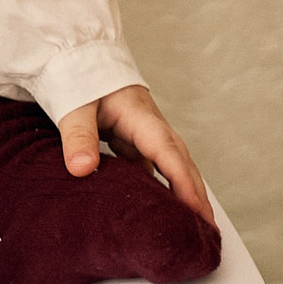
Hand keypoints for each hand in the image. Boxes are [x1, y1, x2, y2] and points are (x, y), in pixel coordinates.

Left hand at [56, 84, 212, 222]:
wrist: (73, 52)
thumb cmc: (77, 73)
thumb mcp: (74, 104)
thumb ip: (78, 136)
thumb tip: (81, 169)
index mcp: (140, 115)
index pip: (168, 153)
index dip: (183, 185)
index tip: (198, 213)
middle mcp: (149, 125)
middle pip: (180, 162)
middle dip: (196, 195)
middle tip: (209, 231)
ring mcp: (142, 132)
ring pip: (169, 166)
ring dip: (183, 193)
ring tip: (193, 227)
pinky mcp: (130, 138)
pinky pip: (151, 166)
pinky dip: (160, 187)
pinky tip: (160, 209)